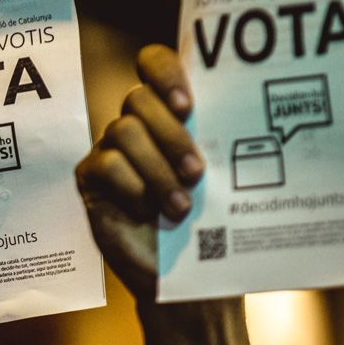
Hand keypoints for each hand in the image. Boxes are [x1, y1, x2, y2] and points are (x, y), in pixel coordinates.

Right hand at [75, 44, 203, 299]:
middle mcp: (139, 124)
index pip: (155, 64)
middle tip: (196, 171)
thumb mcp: (223, 181)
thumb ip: (221, 145)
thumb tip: (251, 120)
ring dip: (157, 169)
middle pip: (138, 98)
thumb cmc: (210, 227)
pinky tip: (146, 212)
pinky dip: (132, 188)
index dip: (165, 73)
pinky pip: (106, 164)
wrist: (184, 279)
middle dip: (171, 135)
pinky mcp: (92, 177)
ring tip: (180, 206)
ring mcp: (111, 149)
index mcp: (172, 113)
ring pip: (124, 131)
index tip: (188, 105)